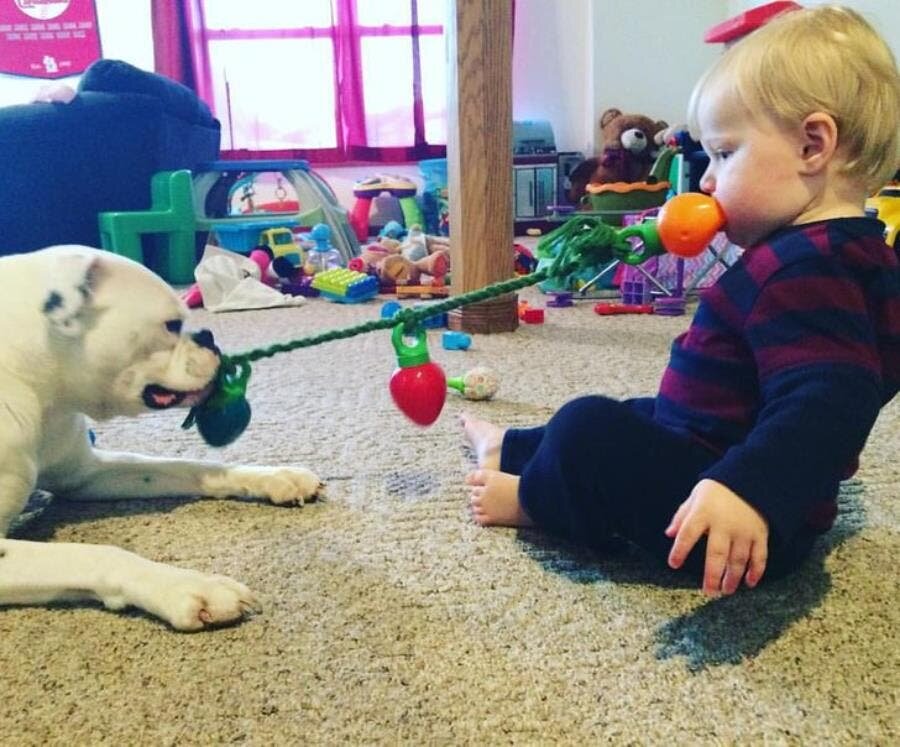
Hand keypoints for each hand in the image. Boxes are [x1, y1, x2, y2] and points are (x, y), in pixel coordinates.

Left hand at [665, 479, 768, 595]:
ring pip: (738, 560)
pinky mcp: (760, 534)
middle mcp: (724, 524)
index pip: (688, 534)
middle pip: (716, 554)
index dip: (680, 550)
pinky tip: (750, 583)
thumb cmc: (718, 490)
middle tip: (708, 592)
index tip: (673, 564)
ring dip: (732, 578)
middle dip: (712, 575)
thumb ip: (682, 516)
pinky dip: (756, 571)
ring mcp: (743, 531)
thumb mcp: (696, 496)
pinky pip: (759, 556)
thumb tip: (669, 534)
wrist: (750, 478)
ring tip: (725, 591)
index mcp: (704, 513)